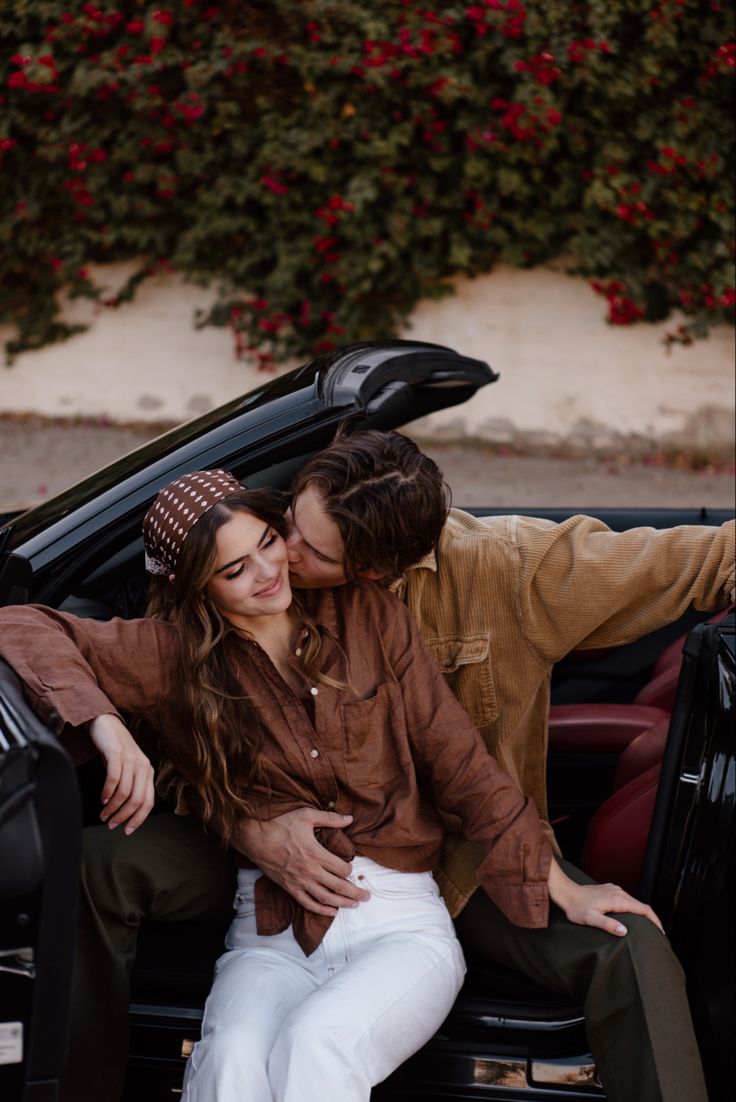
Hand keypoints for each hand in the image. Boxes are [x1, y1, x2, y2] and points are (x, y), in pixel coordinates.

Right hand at [89, 713, 154, 834]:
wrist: (106, 724)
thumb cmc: (115, 750)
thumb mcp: (127, 769)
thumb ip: (130, 786)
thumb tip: (126, 812)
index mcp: (148, 772)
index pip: (148, 802)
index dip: (138, 819)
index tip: (127, 830)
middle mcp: (143, 766)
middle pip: (138, 799)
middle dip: (124, 816)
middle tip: (111, 824)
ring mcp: (131, 759)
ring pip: (125, 792)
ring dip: (113, 807)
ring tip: (104, 814)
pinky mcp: (117, 753)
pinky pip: (114, 778)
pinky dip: (108, 792)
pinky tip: (102, 799)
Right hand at [232, 808, 370, 916]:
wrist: (255, 838)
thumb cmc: (280, 824)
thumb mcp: (306, 816)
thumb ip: (330, 818)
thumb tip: (350, 819)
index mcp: (316, 853)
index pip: (341, 868)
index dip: (351, 870)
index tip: (352, 868)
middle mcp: (310, 871)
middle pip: (338, 886)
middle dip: (355, 892)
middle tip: (368, 896)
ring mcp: (299, 881)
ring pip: (326, 898)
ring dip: (343, 903)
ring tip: (355, 904)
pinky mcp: (289, 888)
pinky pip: (307, 903)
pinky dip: (321, 909)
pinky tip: (332, 911)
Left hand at [547, 859, 663, 936]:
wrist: (566, 892)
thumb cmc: (576, 907)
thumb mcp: (591, 919)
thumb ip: (607, 924)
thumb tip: (624, 931)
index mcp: (618, 900)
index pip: (644, 909)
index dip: (655, 921)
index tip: (661, 933)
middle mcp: (619, 892)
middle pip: (641, 906)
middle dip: (651, 919)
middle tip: (657, 935)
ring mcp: (614, 889)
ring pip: (634, 902)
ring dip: (642, 914)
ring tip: (646, 928)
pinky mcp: (609, 890)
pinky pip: (626, 899)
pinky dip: (633, 909)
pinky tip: (630, 917)